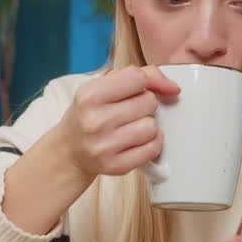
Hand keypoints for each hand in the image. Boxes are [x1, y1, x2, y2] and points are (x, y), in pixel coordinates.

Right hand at [55, 66, 180, 179]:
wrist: (69, 150)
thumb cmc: (90, 114)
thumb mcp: (102, 86)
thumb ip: (140, 76)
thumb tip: (173, 88)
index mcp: (90, 95)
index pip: (138, 78)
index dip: (145, 83)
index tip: (141, 90)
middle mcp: (94, 121)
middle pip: (149, 102)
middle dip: (145, 104)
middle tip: (130, 111)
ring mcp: (104, 146)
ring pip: (152, 127)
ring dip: (148, 125)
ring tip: (132, 126)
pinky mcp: (115, 166)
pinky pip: (152, 149)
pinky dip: (151, 143)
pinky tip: (137, 141)